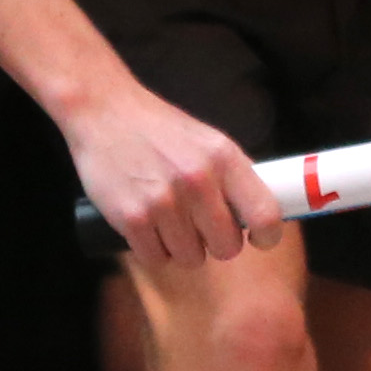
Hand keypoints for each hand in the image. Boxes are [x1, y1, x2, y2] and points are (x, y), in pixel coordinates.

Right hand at [69, 85, 275, 268]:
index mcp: (224, 158)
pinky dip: (153, 250)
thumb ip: (233, 175)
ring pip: (192, 258)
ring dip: (182, 248)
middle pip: (227, 247)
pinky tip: (148, 228)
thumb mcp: (208, 140)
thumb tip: (261, 213)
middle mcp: (198, 180)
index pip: (265, 214)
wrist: (103, 112)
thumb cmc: (159, 129)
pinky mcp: (132, 218)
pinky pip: (157, 259)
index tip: (258, 238)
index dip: (267, 235)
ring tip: (169, 222)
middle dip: (215, 243)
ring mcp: (164, 201)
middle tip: (201, 227)